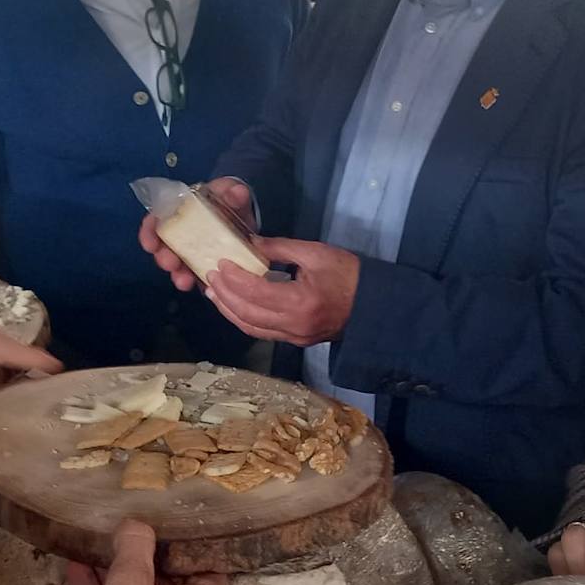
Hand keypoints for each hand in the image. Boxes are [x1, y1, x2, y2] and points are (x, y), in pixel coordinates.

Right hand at [139, 177, 257, 292]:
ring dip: (177, 274)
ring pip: (177, 266)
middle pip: (162, 248)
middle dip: (163, 257)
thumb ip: (233, 192)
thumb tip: (237, 192)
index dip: (149, 232)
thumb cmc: (230, 202)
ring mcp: (191, 253)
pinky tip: (204, 288)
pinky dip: (198, 284)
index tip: (151, 243)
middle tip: (170, 263)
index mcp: (180, 212)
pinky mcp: (203, 268)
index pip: (156, 221)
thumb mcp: (231, 193)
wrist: (244, 218)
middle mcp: (180, 234)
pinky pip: (196, 278)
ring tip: (184, 281)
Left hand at [205, 237, 358, 345]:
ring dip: (228, 310)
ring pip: (251, 327)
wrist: (374, 305)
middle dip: (224, 295)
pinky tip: (233, 305)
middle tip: (210, 275)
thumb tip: (250, 243)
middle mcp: (294, 325)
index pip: (256, 293)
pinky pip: (262, 332)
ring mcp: (294, 337)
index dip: (234, 278)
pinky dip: (243, 319)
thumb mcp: (316, 253)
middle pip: (247, 314)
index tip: (219, 263)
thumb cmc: (349, 274)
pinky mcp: (295, 341)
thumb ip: (280, 248)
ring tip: (213, 291)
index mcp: (300, 302)